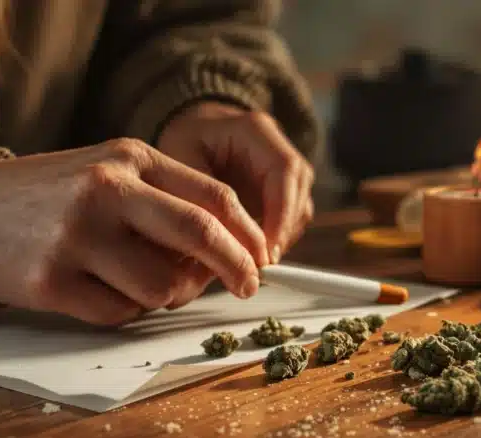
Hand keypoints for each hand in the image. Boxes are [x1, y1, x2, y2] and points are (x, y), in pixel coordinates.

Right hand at [0, 138, 267, 325]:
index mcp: (129, 158)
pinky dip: (121, 310)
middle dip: (236, 266)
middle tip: (247, 286)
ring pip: (161, 286)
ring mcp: (77, 234)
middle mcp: (106, 190)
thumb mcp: (109, 173)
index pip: (213, 196)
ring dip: (164, 296)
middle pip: (200, 233)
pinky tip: (94, 289)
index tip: (261, 260)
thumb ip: (166, 202)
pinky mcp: (51, 280)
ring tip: (135, 282)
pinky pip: (119, 313)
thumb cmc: (53, 196)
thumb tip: (226, 254)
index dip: (248, 234)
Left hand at [157, 101, 313, 262]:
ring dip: (281, 238)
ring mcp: (286, 169)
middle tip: (258, 265)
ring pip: (300, 209)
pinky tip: (253, 253)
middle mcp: (279, 147)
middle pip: (299, 192)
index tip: (266, 248)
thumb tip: (214, 242)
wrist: (195, 129)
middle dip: (282, 232)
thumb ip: (199, 194)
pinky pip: (290, 218)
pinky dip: (276, 238)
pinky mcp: (284, 189)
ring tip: (253, 263)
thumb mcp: (180, 158)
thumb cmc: (186, 139)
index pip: (285, 170)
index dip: (281, 212)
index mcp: (256, 130)